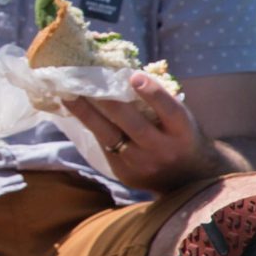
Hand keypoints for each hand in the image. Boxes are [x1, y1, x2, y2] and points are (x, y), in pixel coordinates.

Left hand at [63, 70, 223, 192]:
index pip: (169, 109)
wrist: (188, 180)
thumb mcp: (180, 120)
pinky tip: (75, 112)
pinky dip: (91, 128)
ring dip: (87, 114)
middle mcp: (163, 149)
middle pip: (132, 124)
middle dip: (108, 102)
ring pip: (109, 136)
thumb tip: (123, 75)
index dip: (152, 93)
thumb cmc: (181, 137)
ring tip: (67, 95)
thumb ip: (159, 103)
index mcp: (182, 131)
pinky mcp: (125, 174)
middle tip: (86, 81)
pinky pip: (104, 147)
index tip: (133, 76)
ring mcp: (142, 164)